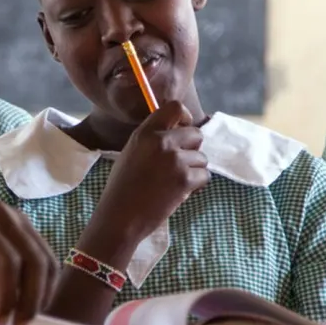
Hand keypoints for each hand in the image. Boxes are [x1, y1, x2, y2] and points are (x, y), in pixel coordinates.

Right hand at [88, 101, 209, 260]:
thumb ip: (152, 139)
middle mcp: (161, 142)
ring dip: (193, 170)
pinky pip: (204, 176)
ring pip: (202, 157)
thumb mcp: (131, 152)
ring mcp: (175, 160)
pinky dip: (196, 185)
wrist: (121, 217)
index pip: (175, 107)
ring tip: (174, 182)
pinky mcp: (185, 179)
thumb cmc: (123, 187)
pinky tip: (178, 192)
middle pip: (196, 133)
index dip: (185, 116)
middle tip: (179, 164)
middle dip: (192, 149)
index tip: (184, 128)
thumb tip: (178, 131)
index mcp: (145, 133)